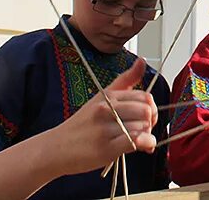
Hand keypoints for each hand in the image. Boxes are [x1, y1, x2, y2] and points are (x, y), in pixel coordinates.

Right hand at [50, 58, 158, 175]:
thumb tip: (142, 60)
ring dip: (147, 136)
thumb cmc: (83, 123)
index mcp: (108, 96)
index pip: (144, 96)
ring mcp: (105, 129)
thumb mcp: (102, 97)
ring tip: (141, 140)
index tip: (146, 117)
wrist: (57, 147)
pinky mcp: (105, 148)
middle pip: (146, 111)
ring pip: (142, 127)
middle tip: (144, 129)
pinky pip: (135, 141)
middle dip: (151, 121)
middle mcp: (106, 109)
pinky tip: (141, 147)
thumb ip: (125, 80)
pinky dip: (144, 144)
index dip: (150, 108)